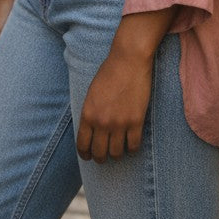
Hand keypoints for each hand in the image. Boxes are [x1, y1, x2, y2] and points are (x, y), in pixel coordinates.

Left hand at [77, 47, 153, 162]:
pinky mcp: (136, 121)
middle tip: (104, 157)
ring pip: (116, 153)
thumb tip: (90, 132)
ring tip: (118, 150)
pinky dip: (132, 149)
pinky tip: (131, 144)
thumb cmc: (109, 72)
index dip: (85, 154)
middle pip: (99, 153)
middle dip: (100, 158)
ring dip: (117, 154)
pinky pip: (133, 146)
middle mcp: (102, 122)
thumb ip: (90, 113)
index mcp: (87, 114)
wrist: (128, 60)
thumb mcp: (91, 93)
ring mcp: (119, 123)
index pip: (83, 145)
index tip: (89, 156)